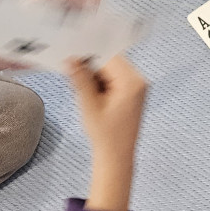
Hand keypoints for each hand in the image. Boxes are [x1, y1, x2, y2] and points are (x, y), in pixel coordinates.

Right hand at [68, 55, 146, 210]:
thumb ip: (80, 80)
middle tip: (74, 74)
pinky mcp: (130, 93)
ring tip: (87, 95)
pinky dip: (99, 84)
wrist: (116, 157)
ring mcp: (136, 87)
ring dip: (93, 77)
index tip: (72, 53)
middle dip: (90, 67)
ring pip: (108, 70)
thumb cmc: (107, 137)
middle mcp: (138, 81)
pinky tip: (92, 98)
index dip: (89, 54)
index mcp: (132, 82)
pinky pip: (111, 79)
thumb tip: (71, 59)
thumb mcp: (89, 105)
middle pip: (109, 61)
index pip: (108, 56)